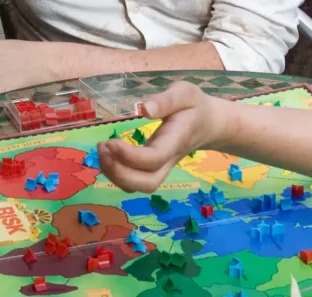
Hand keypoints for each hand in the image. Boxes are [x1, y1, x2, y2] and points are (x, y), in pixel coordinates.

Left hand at [99, 82, 226, 192]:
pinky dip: (116, 174)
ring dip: (115, 175)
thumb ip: (167, 100)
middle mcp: (168, 160)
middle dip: (120, 173)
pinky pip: (134, 182)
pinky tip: (108, 154)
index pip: (154, 159)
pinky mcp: (153, 168)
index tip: (111, 141)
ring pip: (139, 187)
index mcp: (175, 141)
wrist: (209, 124)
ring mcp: (161, 167)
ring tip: (102, 150)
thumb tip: (144, 109)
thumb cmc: (195, 106)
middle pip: (146, 183)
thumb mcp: (185, 93)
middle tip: (103, 147)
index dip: (130, 156)